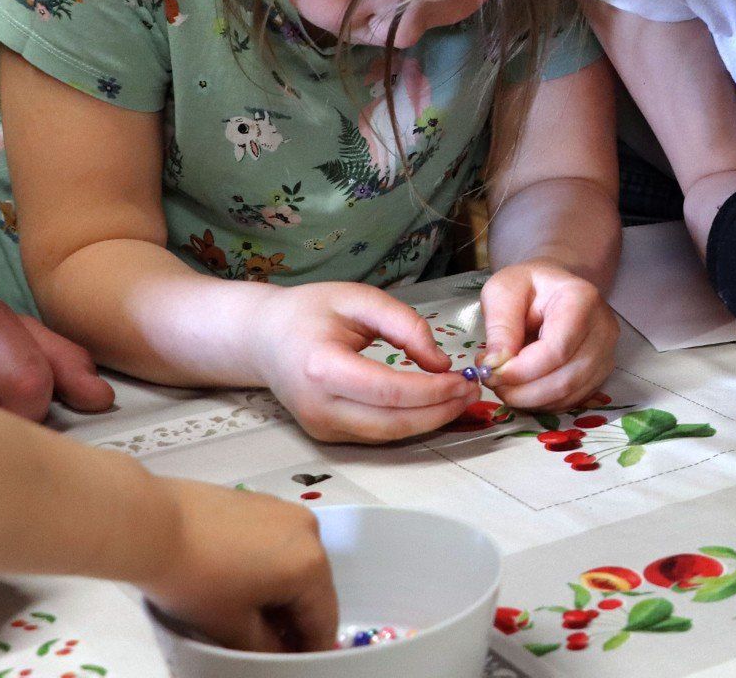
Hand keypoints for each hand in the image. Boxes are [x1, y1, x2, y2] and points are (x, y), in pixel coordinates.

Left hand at [140, 478, 337, 651]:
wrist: (153, 524)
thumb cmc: (196, 579)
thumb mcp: (232, 628)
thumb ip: (268, 649)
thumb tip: (281, 651)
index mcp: (310, 564)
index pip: (323, 618)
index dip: (311, 648)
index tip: (296, 662)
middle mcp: (308, 531)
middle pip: (312, 587)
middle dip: (294, 618)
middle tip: (271, 644)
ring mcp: (284, 511)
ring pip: (293, 563)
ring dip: (280, 592)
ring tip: (249, 613)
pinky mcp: (260, 501)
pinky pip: (276, 542)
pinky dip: (267, 566)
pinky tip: (238, 580)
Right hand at [251, 284, 476, 442]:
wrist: (263, 337)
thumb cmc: (310, 311)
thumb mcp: (359, 298)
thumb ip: (405, 324)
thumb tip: (440, 363)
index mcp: (322, 367)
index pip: (389, 391)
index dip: (433, 391)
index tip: (464, 378)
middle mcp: (318, 405)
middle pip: (392, 423)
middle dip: (440, 412)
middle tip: (472, 392)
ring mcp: (320, 426)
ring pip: (387, 436)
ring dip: (430, 421)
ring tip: (460, 398)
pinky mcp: (326, 435)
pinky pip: (376, 435)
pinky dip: (409, 424)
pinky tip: (433, 406)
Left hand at [478, 261, 617, 410]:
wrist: (556, 286)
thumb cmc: (528, 285)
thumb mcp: (503, 291)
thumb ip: (500, 325)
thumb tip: (496, 365)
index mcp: (581, 299)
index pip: (556, 350)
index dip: (521, 370)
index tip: (490, 372)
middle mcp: (603, 328)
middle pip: (565, 379)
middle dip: (522, 391)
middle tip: (491, 381)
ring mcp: (607, 353)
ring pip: (569, 395)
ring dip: (530, 400)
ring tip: (504, 383)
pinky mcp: (602, 372)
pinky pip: (572, 400)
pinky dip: (543, 402)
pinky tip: (524, 387)